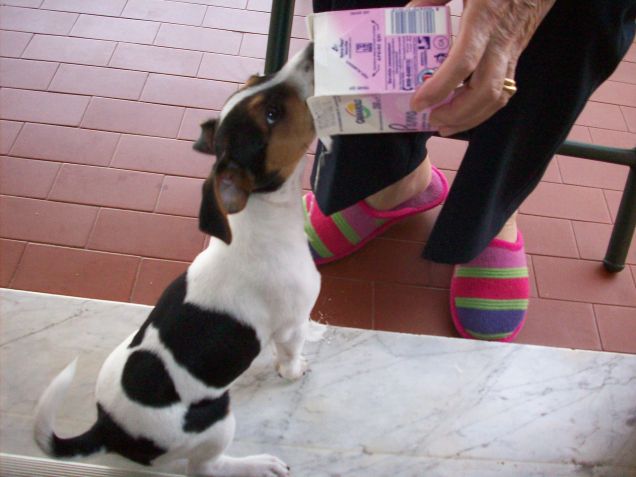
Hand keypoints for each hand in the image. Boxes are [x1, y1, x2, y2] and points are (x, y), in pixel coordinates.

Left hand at [408, 0, 555, 135]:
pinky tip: (464, 114)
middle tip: (431, 119)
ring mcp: (511, 51)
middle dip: (456, 114)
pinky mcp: (517, 56)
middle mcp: (500, 40)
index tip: (418, 103)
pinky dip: (483, 110)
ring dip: (470, 118)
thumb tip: (407, 15)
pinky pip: (504, 91)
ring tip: (444, 125)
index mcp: (483, 18)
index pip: (463, 62)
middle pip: (484, 91)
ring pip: (498, 97)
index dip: (440, 87)